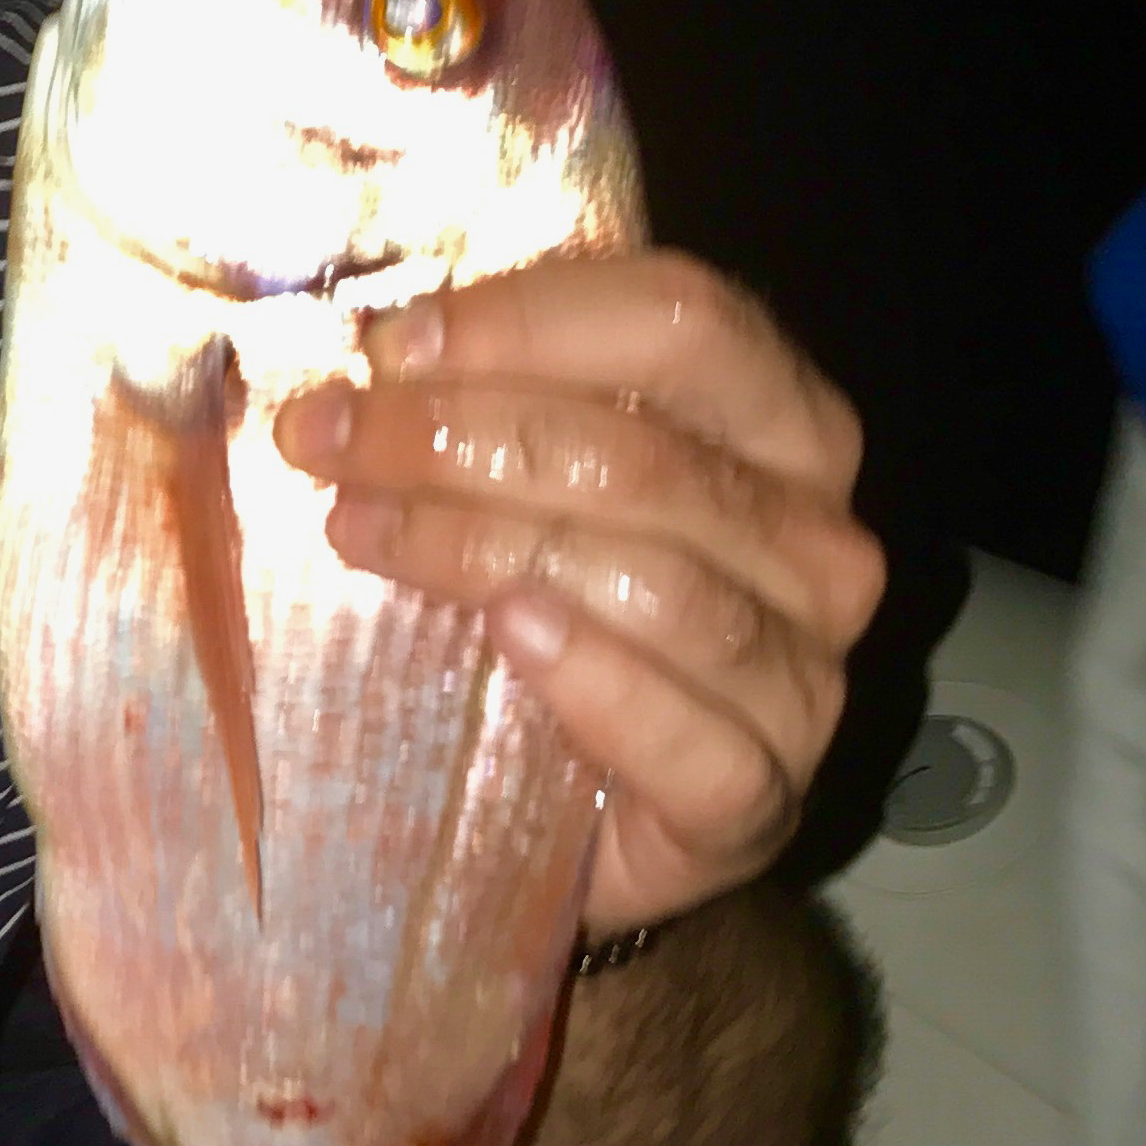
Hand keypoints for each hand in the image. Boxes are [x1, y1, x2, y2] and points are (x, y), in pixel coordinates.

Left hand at [275, 251, 884, 935]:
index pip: (688, 323)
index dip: (529, 320)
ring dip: (484, 544)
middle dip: (462, 434)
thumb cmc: (542, 621)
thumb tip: (372, 344)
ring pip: (658, 583)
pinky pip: (693, 735)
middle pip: (650, 456)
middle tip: (325, 441)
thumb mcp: (528, 486)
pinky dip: (597, 678)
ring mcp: (805, 677)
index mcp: (785, 425)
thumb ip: (492, 401)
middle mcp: (820, 542)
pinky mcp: (761, 798)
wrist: (567, 825)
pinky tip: (510, 636)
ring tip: (360, 531)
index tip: (387, 346)